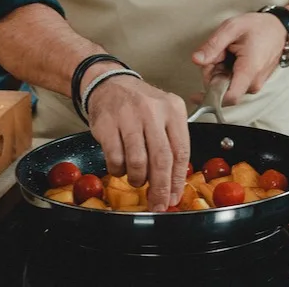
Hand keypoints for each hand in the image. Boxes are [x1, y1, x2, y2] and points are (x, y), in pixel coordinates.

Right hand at [84, 68, 190, 211]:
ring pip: (138, 162)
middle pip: (162, 159)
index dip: (178, 179)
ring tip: (138, 180)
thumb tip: (174, 182)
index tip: (174, 196)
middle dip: (160, 187)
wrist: (110, 84)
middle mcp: (153, 111)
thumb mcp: (164, 113)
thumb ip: (171, 142)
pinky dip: (119, 171)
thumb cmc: (140, 104)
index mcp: (173, 109)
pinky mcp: (107, 124)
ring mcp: (129, 116)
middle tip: (158, 203)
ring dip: (138, 179)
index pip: (181, 150)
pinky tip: (121, 168)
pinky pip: (116, 158)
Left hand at [192, 12, 284, 105]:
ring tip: (230, 52)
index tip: (196, 94)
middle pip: (221, 88)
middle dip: (213, 71)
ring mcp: (254, 85)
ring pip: (225, 85)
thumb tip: (197, 60)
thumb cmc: (260, 27)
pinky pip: (233, 82)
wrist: (280, 29)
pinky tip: (234, 57)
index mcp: (249, 70)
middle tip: (220, 52)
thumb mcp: (232, 27)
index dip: (209, 97)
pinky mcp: (252, 84)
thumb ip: (213, 45)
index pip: (228, 97)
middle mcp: (253, 82)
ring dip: (220, 70)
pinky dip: (228, 71)